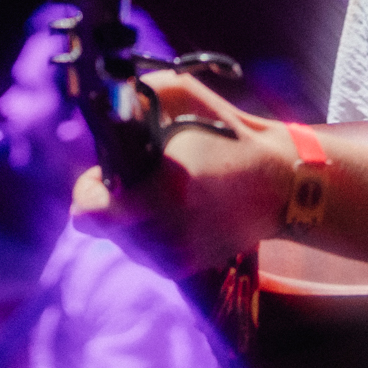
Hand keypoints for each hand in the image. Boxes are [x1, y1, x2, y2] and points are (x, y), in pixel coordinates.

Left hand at [71, 72, 296, 275]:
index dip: (89, 188)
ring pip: (120, 240)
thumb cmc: (229, 135)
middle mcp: (165, 232)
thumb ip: (135, 99)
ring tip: (166, 195)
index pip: (86, 212)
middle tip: (145, 179)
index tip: (111, 172)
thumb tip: (103, 106)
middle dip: (114, 200)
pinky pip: (142, 252)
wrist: (281, 185)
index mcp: (164, 190)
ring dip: (130, 218)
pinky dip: (150, 232)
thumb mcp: (183, 97)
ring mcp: (173, 256)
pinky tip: (177, 213)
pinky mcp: (182, 270)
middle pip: (102, 225)